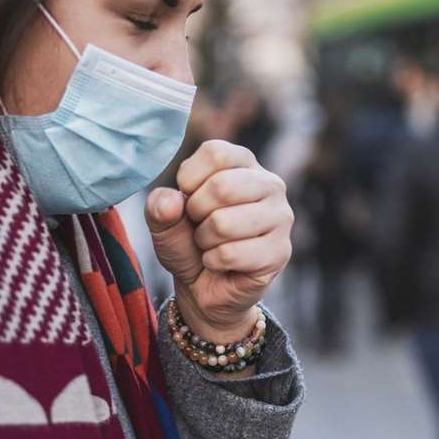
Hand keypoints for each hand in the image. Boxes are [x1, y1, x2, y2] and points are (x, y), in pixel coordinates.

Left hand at [146, 140, 293, 340]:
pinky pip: (230, 254)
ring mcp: (280, 218)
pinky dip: (213, 262)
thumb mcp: (163, 220)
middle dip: (195, 213)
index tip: (188, 199)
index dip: (189, 180)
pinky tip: (221, 263)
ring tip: (211, 244)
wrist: (204, 286)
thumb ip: (158, 206)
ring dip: (204, 241)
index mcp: (244, 163)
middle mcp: (270, 184)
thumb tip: (171, 201)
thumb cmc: (188, 243)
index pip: (215, 153)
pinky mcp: (280, 251)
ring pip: (224, 223)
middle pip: (222, 186)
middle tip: (199, 226)